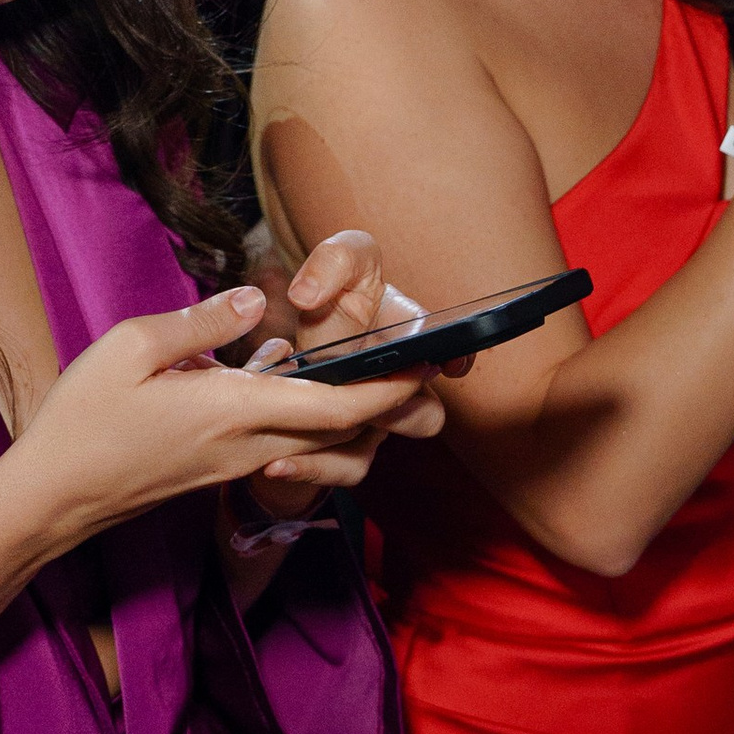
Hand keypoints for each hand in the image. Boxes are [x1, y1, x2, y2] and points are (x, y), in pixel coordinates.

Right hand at [8, 284, 436, 553]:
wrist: (52, 497)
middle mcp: (246, 444)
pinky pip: (284, 446)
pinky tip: (295, 387)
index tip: (428, 363)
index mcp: (233, 409)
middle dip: (391, 404)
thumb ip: (200, 321)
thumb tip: (257, 300)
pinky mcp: (217, 472)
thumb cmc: (83, 417)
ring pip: (317, 445)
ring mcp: (233, 464)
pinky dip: (311, 423)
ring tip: (373, 374)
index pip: (337, 407)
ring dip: (355, 418)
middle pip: (343, 433)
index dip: (390, 388)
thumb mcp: (131, 348)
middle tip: (425, 368)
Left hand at [235, 228, 452, 510]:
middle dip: (400, 413)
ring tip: (307, 433)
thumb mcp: (341, 262)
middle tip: (368, 399)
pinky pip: (336, 472)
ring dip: (343, 446)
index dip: (459, 360)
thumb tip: (308, 295)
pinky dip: (308, 470)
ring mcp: (367, 422)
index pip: (456, 355)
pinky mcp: (335, 450)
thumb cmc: (333, 292)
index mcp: (409, 340)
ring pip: (371, 451)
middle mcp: (396, 388)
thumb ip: (334, 262)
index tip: (447, 361)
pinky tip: (274, 463)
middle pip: (424, 418)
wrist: (293, 344)